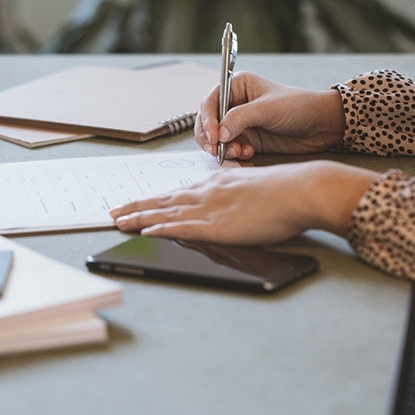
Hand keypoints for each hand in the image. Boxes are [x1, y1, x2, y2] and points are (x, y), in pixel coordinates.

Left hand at [110, 161, 378, 244]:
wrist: (299, 190)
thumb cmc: (284, 189)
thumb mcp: (253, 183)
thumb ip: (235, 188)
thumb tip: (228, 193)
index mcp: (217, 182)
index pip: (178, 191)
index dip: (156, 197)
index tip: (139, 201)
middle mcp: (208, 192)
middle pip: (164, 200)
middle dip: (137, 206)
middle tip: (114, 212)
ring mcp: (211, 208)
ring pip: (166, 213)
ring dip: (139, 217)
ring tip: (118, 222)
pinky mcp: (218, 226)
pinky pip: (182, 228)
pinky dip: (160, 229)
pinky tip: (144, 232)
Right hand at [194, 72, 344, 160]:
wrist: (322, 125)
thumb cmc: (298, 106)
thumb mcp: (267, 109)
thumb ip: (240, 119)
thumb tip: (219, 134)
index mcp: (237, 86)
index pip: (210, 102)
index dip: (207, 120)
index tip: (213, 136)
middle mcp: (236, 104)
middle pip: (208, 122)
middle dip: (211, 137)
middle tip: (217, 150)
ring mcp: (241, 123)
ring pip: (218, 139)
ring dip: (223, 148)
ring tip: (238, 152)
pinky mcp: (249, 140)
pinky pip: (231, 149)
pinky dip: (235, 154)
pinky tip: (248, 154)